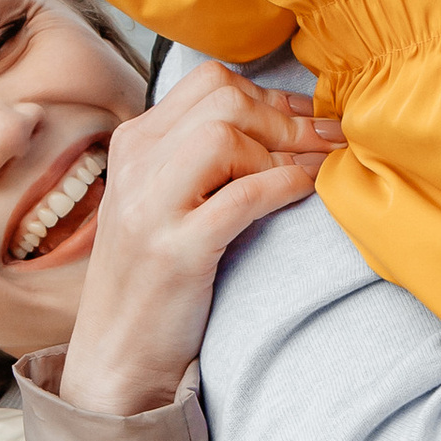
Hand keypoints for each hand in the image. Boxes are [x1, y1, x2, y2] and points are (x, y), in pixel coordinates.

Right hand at [57, 68, 341, 415]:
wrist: (115, 358)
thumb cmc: (154, 280)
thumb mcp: (164, 202)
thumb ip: (203, 158)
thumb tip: (290, 118)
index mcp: (133, 144)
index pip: (209, 83)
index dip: (270, 95)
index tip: (306, 121)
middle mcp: (135, 167)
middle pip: (223, 100)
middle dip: (286, 117)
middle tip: (325, 143)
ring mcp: (149, 209)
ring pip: (225, 136)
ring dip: (284, 151)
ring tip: (314, 172)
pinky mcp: (174, 253)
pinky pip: (242, 196)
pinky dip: (284, 186)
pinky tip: (305, 192)